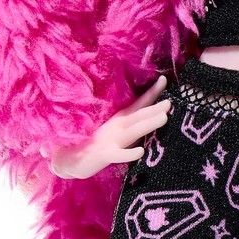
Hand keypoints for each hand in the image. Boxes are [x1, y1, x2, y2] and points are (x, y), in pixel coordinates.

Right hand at [40, 74, 172, 179]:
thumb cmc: (94, 143)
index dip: (152, 93)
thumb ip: (130, 124)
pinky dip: (129, 153)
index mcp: (120, 119)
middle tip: (171, 102)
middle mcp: (118, 126)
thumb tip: (149, 117)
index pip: (139, 104)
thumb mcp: (114, 130)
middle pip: (140, 115)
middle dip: (155, 108)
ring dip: (149, 124)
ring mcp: (111, 139)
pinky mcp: (105, 154)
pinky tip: (140, 151)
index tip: (165, 80)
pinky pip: (119, 154)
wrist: (68, 158)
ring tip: (164, 118)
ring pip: (134, 131)